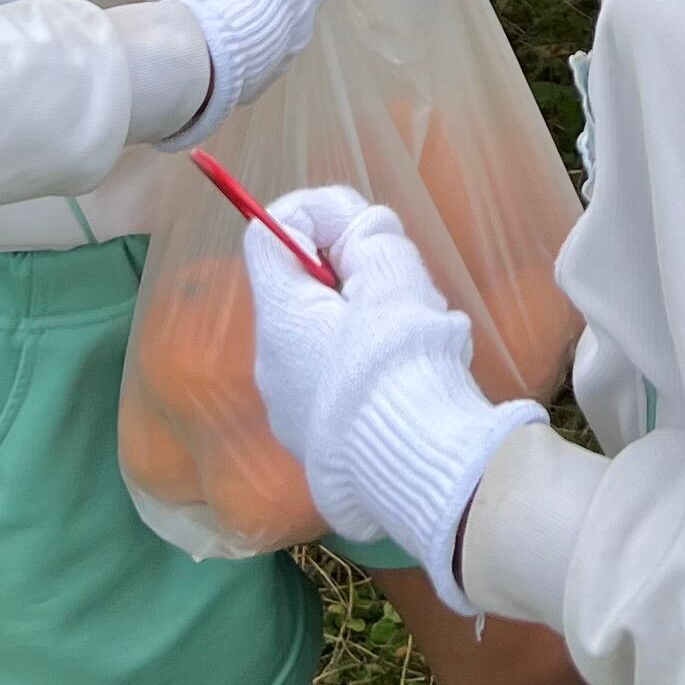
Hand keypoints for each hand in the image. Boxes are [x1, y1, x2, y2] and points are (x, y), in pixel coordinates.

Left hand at [243, 185, 541, 605]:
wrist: (418, 469)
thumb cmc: (401, 363)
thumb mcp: (394, 276)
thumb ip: (370, 238)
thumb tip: (354, 230)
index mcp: (281, 317)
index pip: (267, 235)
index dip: (312, 214)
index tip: (359, 227)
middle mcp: (271, 364)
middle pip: (302, 290)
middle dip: (352, 274)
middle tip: (401, 285)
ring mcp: (290, 412)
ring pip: (323, 339)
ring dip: (364, 323)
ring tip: (417, 339)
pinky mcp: (316, 446)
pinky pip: (334, 384)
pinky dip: (365, 370)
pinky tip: (409, 384)